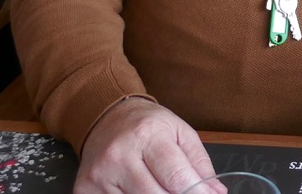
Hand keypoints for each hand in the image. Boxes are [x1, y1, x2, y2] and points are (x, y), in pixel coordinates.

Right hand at [76, 97, 216, 192]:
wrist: (106, 116)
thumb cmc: (147, 125)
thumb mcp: (180, 132)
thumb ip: (199, 164)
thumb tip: (216, 192)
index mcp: (148, 135)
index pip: (176, 178)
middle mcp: (120, 155)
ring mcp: (99, 175)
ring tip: (162, 189)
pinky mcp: (84, 189)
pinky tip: (140, 192)